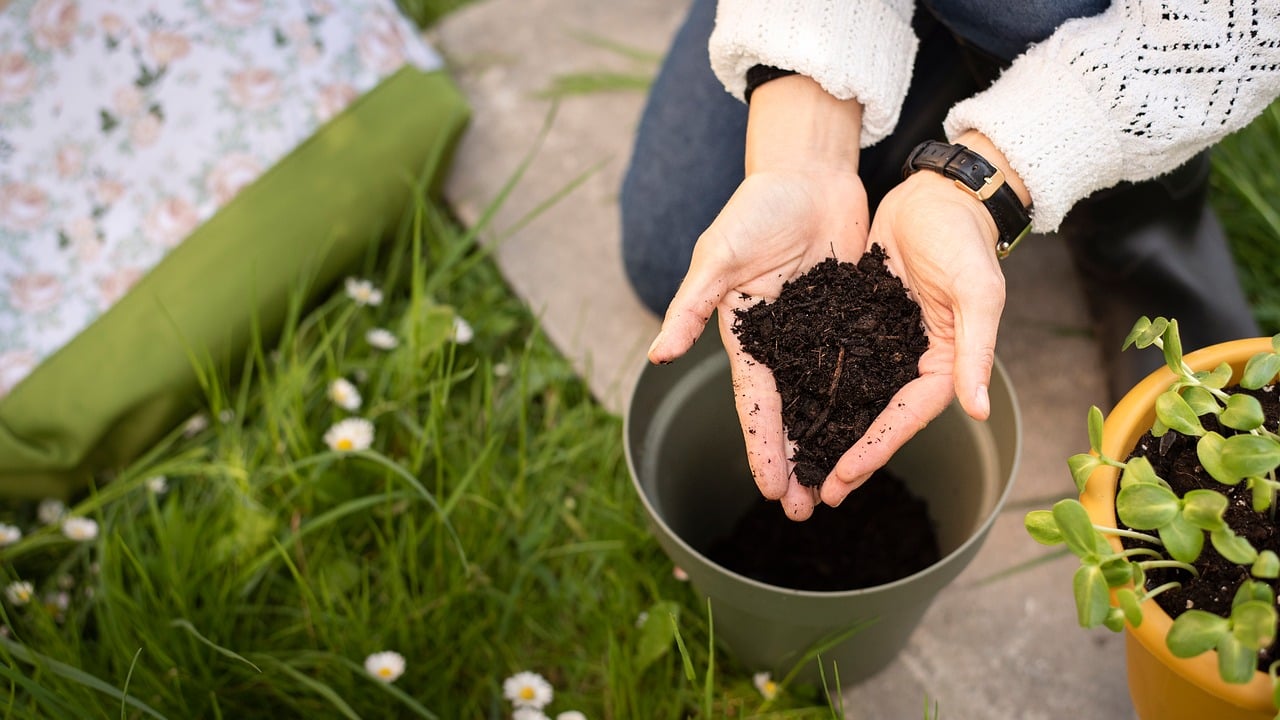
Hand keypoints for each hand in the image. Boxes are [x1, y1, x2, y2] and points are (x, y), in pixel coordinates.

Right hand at [648, 167, 869, 519]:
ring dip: (830, 441)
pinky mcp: (850, 315)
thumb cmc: (755, 207)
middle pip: (791, 413)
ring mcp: (817, 332)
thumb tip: (658, 356)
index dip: (763, 447)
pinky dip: (863, 399)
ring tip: (839, 486)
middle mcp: (781, 342)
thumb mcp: (718, 256)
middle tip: (806, 511)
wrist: (807, 171)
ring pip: (826, 398)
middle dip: (796, 462)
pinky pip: (858, 364)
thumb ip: (692, 307)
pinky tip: (875, 430)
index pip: (756, 402)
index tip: (772, 490)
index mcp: (746, 334)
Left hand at [819, 131, 1021, 507]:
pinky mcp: (858, 320)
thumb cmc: (964, 238)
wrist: (937, 193)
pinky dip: (815, 387)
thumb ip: (977, 351)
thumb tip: (977, 410)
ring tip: (796, 465)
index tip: (843, 477)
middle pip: (875, 417)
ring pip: (852, 396)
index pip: (906, 416)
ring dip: (827, 430)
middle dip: (846, 455)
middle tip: (814, 493)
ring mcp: (882, 342)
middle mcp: (911, 359)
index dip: (876, 448)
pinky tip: (788, 407)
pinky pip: (834, 362)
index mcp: (944, 361)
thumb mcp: (977, 292)